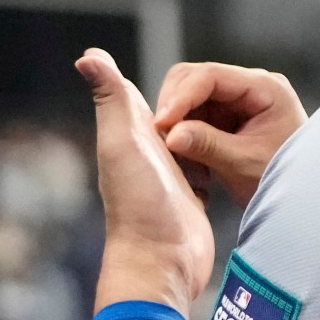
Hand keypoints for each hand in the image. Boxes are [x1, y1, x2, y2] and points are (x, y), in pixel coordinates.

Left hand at [77, 48, 214, 311]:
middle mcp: (148, 156)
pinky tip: (228, 151)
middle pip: (170, 118)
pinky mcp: (191, 198)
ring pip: (188, 141)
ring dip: (204, 127)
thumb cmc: (140, 204)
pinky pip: (204, 168)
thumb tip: (87, 55)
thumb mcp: (122, 143)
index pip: (142, 98)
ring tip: (231, 111)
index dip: (166, 83)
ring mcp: (170, 179)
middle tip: (223, 85)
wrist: (161, 263)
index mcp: (130, 138)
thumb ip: (112, 99)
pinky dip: (214, 155)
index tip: (189, 69)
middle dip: (191, 103)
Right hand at [151, 61, 306, 205]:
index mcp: (265, 88)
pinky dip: (183, 132)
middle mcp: (250, 86)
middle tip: (160, 136)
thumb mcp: (245, 164)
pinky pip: (194, 114)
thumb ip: (208, 145)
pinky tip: (185, 156)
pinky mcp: (227, 116)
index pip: (211, 76)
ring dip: (176, 120)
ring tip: (173, 152)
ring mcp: (237, 100)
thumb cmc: (286, 180)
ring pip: (190, 96)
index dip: (180, 96)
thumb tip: (170, 135)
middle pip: (195, 78)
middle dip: (174, 105)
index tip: (161, 124)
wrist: (304, 198)